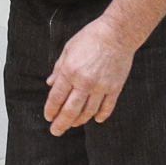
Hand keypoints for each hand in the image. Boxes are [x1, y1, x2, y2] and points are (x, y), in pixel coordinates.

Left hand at [43, 15, 136, 133]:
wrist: (117, 33)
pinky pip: (107, 107)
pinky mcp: (115, 88)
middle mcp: (84, 83)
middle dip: (61, 123)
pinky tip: (96, 120)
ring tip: (73, 125)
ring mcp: (101, 87)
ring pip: (88, 112)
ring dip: (79, 121)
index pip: (56, 98)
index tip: (48, 117)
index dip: (51, 110)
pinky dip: (101, 115)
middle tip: (56, 131)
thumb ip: (58, 68)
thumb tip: (50, 84)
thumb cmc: (90, 37)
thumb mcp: (68, 49)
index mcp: (70, 72)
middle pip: (70, 111)